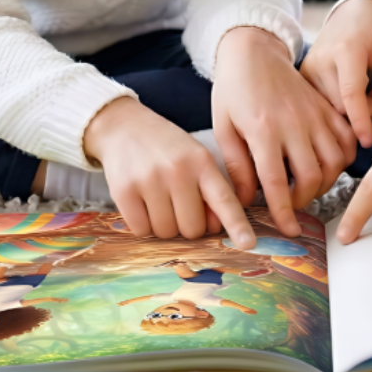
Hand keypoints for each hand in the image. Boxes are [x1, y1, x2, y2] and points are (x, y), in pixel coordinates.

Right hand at [83, 96, 255, 249]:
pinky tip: (141, 202)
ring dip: (164, 225)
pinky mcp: (124, 191)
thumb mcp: (195, 157)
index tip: (248, 244)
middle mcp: (177, 170)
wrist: (123, 126)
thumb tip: (216, 227)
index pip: (224, 199)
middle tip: (178, 205)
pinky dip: (143, 224)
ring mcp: (149, 180)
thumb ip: (209, 189)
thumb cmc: (166, 148)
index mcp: (201, 161)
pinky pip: (141, 230)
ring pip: (166, 232)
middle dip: (187, 225)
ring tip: (158, 199)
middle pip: (193, 228)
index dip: (237, 225)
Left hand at [212, 26, 358, 236]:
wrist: (254, 52)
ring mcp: (314, 114)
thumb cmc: (233, 89)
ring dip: (325, 183)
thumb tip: (245, 201)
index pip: (276, 181)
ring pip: (335, 162)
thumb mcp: (223, 127)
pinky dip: (344, 159)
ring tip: (307, 186)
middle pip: (312, 176)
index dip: (283, 211)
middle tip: (291, 205)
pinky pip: (347, 140)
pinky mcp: (326, 108)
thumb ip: (236, 166)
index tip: (287, 229)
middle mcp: (293, 123)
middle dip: (304, 200)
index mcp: (262, 129)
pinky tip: (328, 165)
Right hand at [299, 0, 371, 147]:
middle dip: (367, 110)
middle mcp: (321, 61)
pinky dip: (340, 106)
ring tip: (367, 88)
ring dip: (353, 109)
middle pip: (343, 107)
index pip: (351, 92)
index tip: (368, 141)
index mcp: (345, 50)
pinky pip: (321, 106)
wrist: (349, 13)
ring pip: (332, 110)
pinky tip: (350, 91)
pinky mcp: (302, 78)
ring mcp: (308, 71)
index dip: (361, 119)